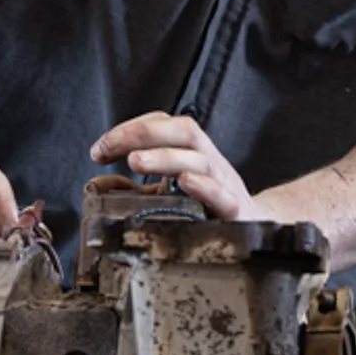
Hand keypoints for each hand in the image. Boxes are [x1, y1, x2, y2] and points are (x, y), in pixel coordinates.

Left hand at [90, 113, 254, 218]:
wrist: (257, 228)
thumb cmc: (211, 208)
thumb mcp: (169, 193)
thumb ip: (133, 188)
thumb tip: (98, 184)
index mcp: (193, 153)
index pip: (165, 125)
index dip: (133, 128)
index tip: (101, 148)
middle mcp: (210, 162)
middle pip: (183, 132)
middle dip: (143, 134)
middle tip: (110, 146)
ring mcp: (225, 184)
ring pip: (199, 161)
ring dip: (165, 157)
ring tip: (135, 162)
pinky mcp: (236, 211)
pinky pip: (223, 195)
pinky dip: (205, 187)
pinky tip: (185, 183)